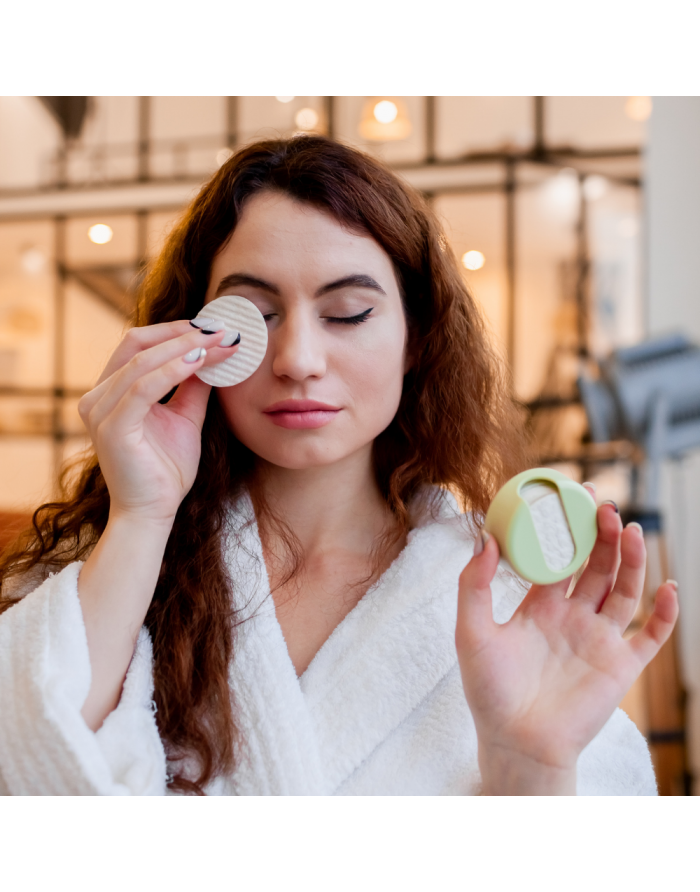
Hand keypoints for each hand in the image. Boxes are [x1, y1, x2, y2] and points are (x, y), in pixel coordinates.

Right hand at [78, 320, 239, 526]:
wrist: (153, 513)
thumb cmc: (166, 470)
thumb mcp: (185, 417)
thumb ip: (192, 385)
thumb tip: (212, 352)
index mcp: (110, 391)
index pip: (139, 344)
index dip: (176, 330)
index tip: (215, 327)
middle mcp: (97, 396)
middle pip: (136, 343)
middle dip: (182, 332)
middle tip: (221, 329)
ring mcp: (99, 410)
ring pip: (142, 360)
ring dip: (186, 347)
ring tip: (219, 341)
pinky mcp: (110, 426)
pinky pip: (143, 387)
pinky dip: (174, 370)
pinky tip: (201, 361)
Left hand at [455, 498, 678, 794]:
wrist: (515, 743)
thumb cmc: (489, 691)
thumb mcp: (471, 631)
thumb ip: (474, 585)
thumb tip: (485, 538)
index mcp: (540, 607)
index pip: (560, 559)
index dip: (567, 531)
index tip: (570, 500)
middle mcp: (573, 618)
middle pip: (596, 567)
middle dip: (602, 536)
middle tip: (603, 504)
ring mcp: (599, 640)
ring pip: (624, 590)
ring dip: (632, 561)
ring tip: (629, 530)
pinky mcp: (621, 665)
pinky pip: (650, 635)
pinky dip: (664, 613)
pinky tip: (668, 587)